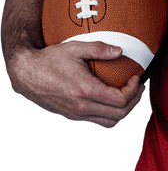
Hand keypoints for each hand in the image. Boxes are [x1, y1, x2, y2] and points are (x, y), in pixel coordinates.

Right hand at [7, 41, 145, 127]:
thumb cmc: (50, 59)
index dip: (134, 91)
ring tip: (128, 95)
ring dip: (124, 111)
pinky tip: (111, 99)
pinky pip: (98, 121)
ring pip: (110, 122)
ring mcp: (77, 115)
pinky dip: (110, 114)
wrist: (26, 75)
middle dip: (134, 102)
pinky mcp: (72, 117)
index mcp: (85, 91)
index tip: (136, 78)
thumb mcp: (74, 48)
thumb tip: (121, 51)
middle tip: (138, 87)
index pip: (121, 100)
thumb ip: (99, 48)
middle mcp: (82, 107)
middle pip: (120, 115)